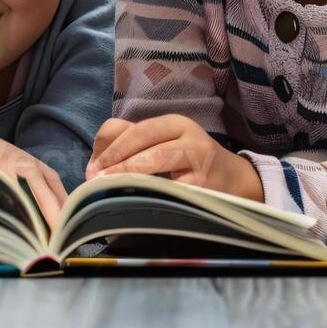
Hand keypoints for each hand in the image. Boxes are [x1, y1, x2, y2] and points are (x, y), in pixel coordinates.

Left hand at [85, 115, 264, 200]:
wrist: (235, 181)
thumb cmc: (189, 161)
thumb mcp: (164, 143)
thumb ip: (131, 142)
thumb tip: (95, 158)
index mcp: (175, 123)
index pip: (136, 129)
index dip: (110, 147)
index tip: (92, 167)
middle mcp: (190, 139)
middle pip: (144, 143)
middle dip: (115, 162)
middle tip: (94, 180)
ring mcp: (200, 163)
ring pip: (156, 163)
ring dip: (127, 176)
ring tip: (106, 189)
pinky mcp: (205, 188)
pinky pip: (170, 192)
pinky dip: (148, 196)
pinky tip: (133, 204)